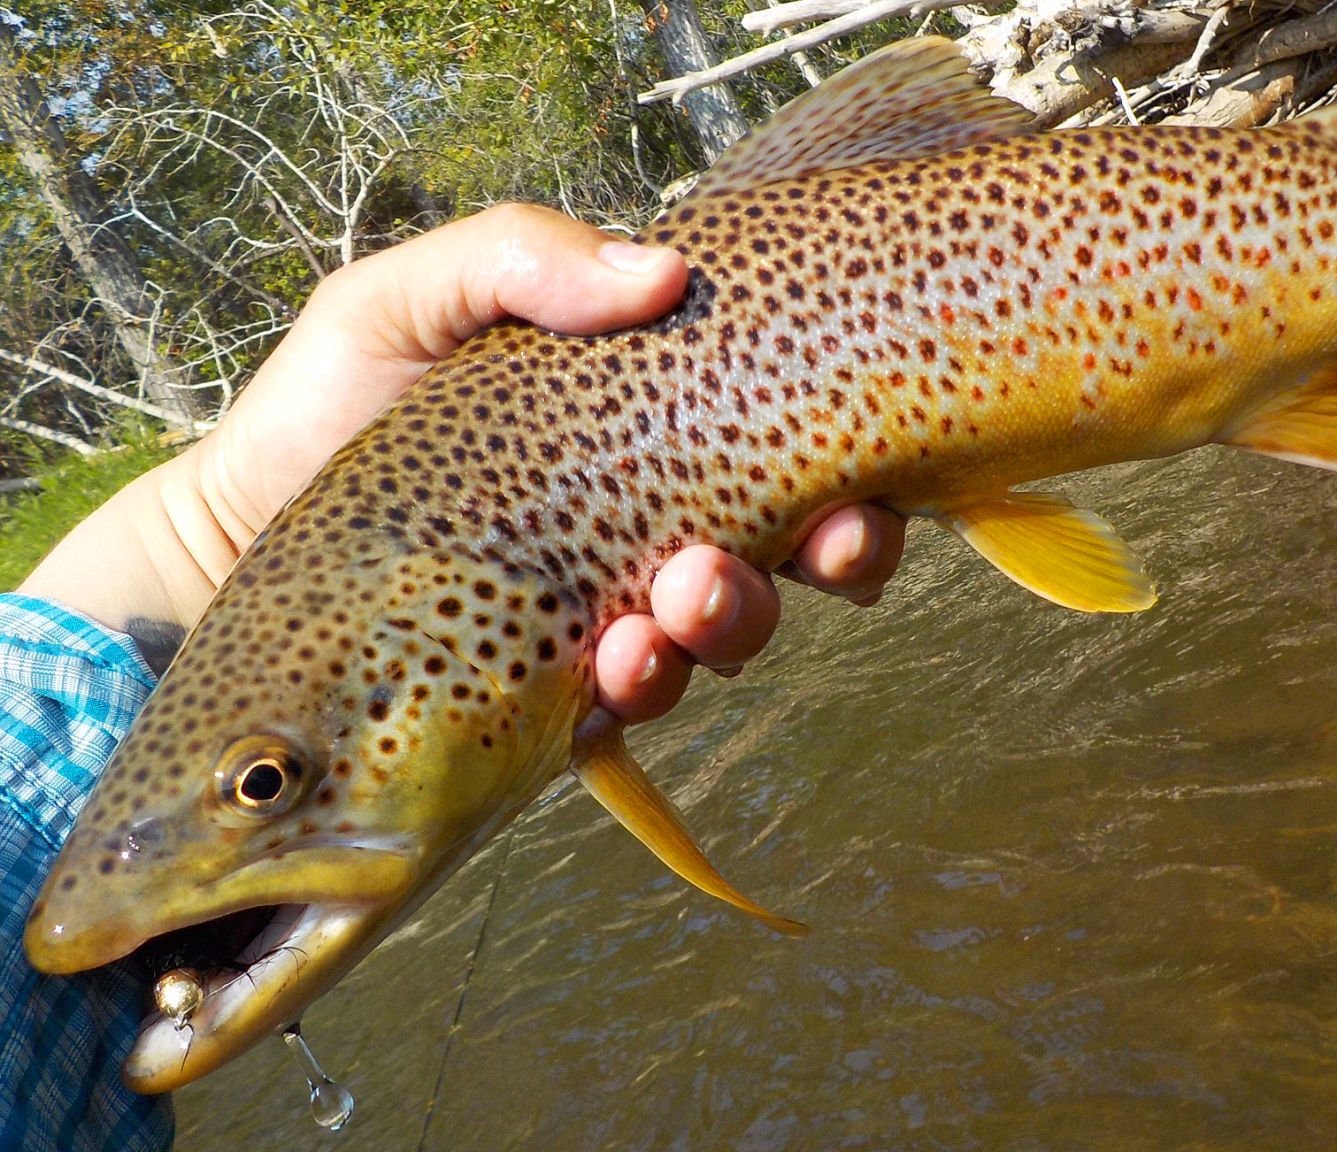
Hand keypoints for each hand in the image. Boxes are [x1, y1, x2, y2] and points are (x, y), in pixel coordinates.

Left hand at [19, 204, 904, 716]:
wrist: (240, 533)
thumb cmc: (331, 404)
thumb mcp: (409, 298)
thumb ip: (520, 258)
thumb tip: (666, 271)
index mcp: (648, 424)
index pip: (790, 441)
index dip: (856, 465)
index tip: (866, 478)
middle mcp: (656, 519)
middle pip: (800, 551)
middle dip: (836, 556)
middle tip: (815, 545)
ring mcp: (618, 609)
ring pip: (731, 631)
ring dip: (734, 621)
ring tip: (678, 601)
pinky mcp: (565, 690)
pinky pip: (640, 699)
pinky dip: (647, 684)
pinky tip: (616, 663)